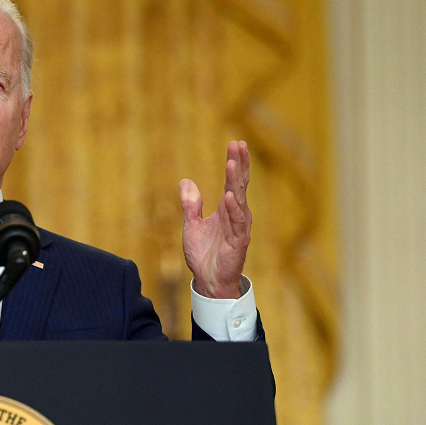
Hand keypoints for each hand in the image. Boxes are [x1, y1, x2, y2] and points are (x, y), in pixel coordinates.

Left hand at [179, 141, 251, 298]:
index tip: (236, 144)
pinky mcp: (238, 242)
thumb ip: (190, 204)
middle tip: (239, 145)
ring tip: (232, 164)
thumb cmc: (203, 254)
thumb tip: (186, 181)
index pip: (233, 181)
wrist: (208, 280)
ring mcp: (239, 228)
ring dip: (235, 182)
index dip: (235, 163)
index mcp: (226, 210)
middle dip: (239, 165)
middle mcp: (235, 215)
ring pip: (239, 200)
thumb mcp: (191, 225)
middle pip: (239, 185)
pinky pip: (237, 223)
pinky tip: (230, 196)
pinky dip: (234, 209)